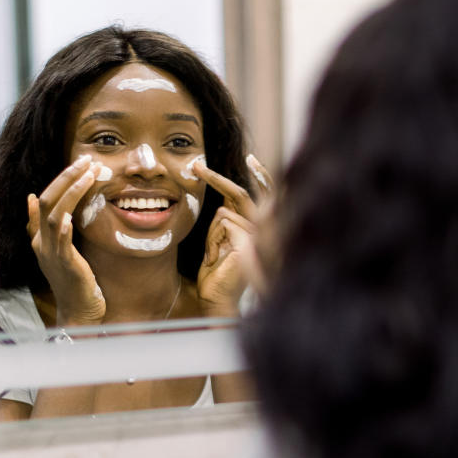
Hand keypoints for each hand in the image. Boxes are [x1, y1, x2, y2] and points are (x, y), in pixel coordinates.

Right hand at [27, 154, 105, 325]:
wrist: (78, 311)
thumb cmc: (74, 281)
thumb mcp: (59, 249)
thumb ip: (45, 227)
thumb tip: (33, 199)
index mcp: (41, 238)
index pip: (47, 199)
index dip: (62, 179)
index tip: (80, 162)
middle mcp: (42, 243)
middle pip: (48, 201)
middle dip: (67, 178)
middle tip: (86, 160)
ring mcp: (52, 254)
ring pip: (54, 216)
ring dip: (72, 192)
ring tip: (88, 175)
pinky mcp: (65, 266)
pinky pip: (61, 245)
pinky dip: (62, 229)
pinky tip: (69, 217)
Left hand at [193, 156, 266, 315]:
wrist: (217, 298)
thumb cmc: (216, 273)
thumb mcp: (220, 239)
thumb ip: (226, 217)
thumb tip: (224, 192)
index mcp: (256, 228)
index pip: (256, 195)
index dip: (257, 175)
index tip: (250, 159)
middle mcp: (261, 230)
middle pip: (241, 193)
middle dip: (216, 178)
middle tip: (196, 166)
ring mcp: (257, 236)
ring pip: (224, 212)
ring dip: (210, 234)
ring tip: (212, 256)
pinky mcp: (249, 240)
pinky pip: (223, 222)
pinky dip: (212, 239)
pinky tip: (214, 258)